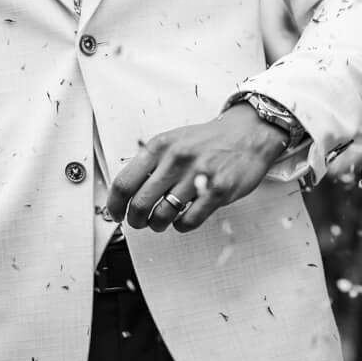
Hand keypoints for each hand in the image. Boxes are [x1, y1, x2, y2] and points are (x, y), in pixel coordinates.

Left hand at [104, 105, 289, 234]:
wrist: (247, 134)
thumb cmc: (209, 140)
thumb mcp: (173, 140)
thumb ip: (152, 161)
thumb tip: (128, 189)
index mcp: (160, 147)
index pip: (124, 182)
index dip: (114, 204)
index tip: (115, 213)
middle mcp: (176, 160)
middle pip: (140, 203)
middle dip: (136, 220)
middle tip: (139, 222)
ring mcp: (198, 176)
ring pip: (163, 215)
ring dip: (157, 225)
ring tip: (160, 222)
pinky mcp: (218, 192)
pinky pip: (188, 221)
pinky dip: (181, 226)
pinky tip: (182, 219)